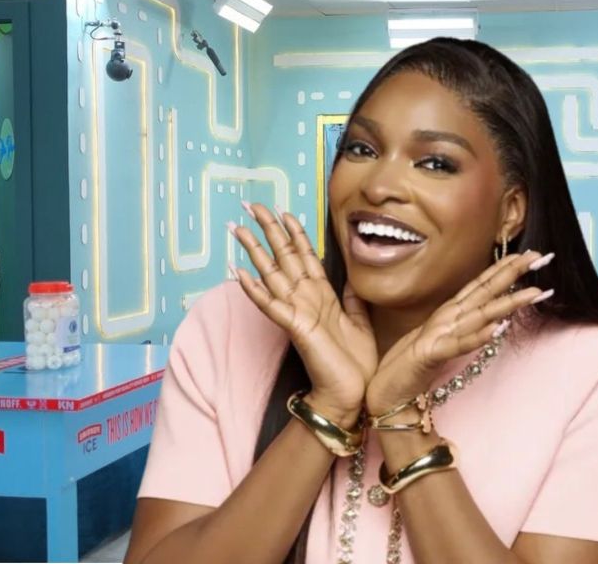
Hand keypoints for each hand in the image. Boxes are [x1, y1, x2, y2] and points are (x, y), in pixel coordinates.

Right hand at [229, 203, 376, 421]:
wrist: (353, 393)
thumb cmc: (356, 362)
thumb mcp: (360, 320)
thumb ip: (351, 297)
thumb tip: (350, 276)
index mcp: (322, 296)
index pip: (304, 256)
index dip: (294, 233)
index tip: (284, 211)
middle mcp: (306, 299)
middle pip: (283, 257)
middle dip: (269, 230)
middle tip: (252, 205)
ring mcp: (298, 312)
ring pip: (272, 275)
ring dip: (254, 252)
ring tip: (237, 229)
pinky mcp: (296, 327)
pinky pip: (271, 304)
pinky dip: (255, 289)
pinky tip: (238, 273)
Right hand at [365, 250, 553, 413]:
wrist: (384, 393)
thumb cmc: (409, 368)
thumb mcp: (440, 344)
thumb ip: (460, 330)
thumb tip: (489, 322)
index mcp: (448, 315)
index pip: (480, 286)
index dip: (503, 269)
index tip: (529, 256)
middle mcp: (446, 319)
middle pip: (483, 292)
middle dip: (511, 273)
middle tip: (539, 256)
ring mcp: (439, 335)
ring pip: (479, 315)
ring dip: (506, 302)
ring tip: (533, 292)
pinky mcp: (431, 355)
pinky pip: (458, 345)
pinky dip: (477, 336)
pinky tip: (496, 328)